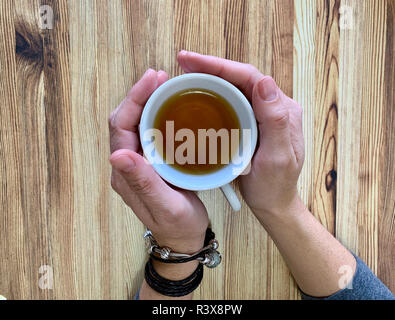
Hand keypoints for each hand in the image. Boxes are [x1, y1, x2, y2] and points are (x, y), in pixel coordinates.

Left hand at [109, 69, 208, 253]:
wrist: (183, 238)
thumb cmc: (177, 225)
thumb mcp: (165, 205)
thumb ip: (143, 182)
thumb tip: (117, 154)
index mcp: (125, 173)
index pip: (121, 126)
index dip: (134, 99)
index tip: (153, 79)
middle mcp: (127, 164)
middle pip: (125, 120)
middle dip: (139, 95)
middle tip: (160, 77)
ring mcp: (138, 162)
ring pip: (136, 123)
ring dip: (147, 101)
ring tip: (165, 85)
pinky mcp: (150, 162)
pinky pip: (148, 131)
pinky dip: (157, 114)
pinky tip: (170, 106)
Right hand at [177, 51, 304, 218]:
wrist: (274, 203)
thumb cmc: (275, 186)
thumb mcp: (278, 157)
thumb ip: (275, 121)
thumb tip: (265, 82)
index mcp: (283, 109)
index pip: (250, 78)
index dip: (220, 66)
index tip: (192, 61)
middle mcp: (273, 106)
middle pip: (240, 78)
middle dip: (211, 67)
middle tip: (182, 62)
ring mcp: (261, 114)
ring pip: (234, 87)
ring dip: (210, 77)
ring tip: (185, 73)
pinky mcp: (251, 122)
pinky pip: (231, 102)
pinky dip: (213, 94)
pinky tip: (197, 93)